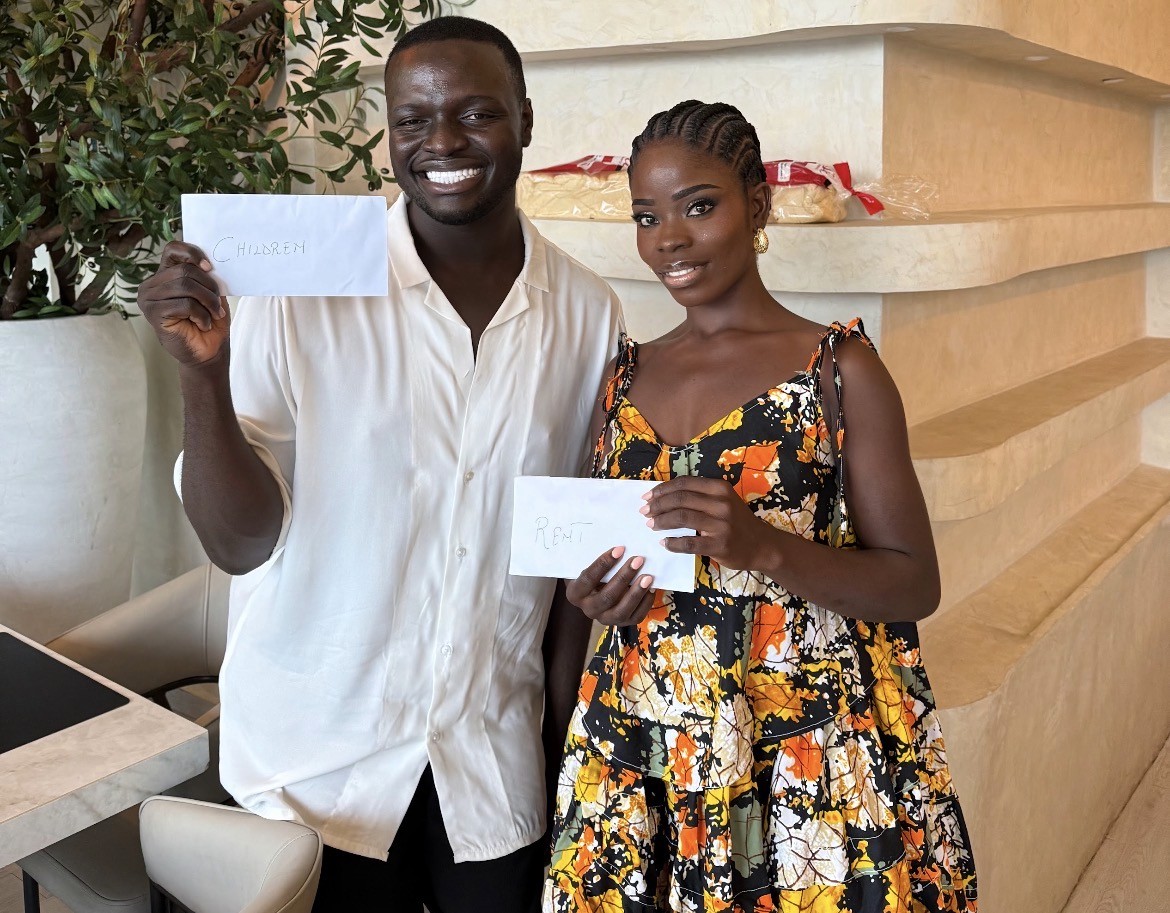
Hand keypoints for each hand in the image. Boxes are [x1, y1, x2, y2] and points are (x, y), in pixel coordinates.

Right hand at [137, 241, 230, 367]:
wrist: (208, 351)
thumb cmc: (209, 321)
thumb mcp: (211, 293)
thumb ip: (205, 276)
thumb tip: (207, 263)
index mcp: (165, 274)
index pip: (173, 249)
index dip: (192, 253)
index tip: (210, 268)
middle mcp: (152, 284)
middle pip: (184, 270)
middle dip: (209, 287)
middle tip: (218, 306)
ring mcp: (149, 298)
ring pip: (185, 285)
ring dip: (207, 302)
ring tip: (213, 315)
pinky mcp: (153, 313)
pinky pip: (184, 304)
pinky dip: (201, 314)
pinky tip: (202, 324)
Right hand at [565, 546, 654, 625]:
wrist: (594, 594)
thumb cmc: (592, 575)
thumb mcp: (588, 567)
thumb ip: (599, 562)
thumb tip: (621, 547)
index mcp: (575, 593)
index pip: (588, 578)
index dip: (604, 563)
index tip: (619, 549)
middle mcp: (589, 609)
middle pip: (607, 597)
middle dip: (624, 577)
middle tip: (637, 560)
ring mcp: (605, 619)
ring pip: (621, 611)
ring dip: (636, 593)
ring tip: (648, 577)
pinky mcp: (621, 623)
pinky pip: (635, 617)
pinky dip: (645, 603)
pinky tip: (651, 589)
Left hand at [642, 477, 774, 570]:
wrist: (762, 545)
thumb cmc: (737, 522)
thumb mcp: (723, 501)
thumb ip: (700, 496)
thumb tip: (663, 496)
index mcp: (720, 488)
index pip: (684, 484)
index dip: (662, 489)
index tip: (648, 496)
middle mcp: (721, 503)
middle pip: (680, 499)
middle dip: (658, 505)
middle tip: (644, 512)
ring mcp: (721, 524)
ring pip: (682, 518)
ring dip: (661, 521)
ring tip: (650, 525)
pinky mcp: (719, 544)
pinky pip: (689, 543)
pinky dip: (673, 543)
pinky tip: (664, 543)